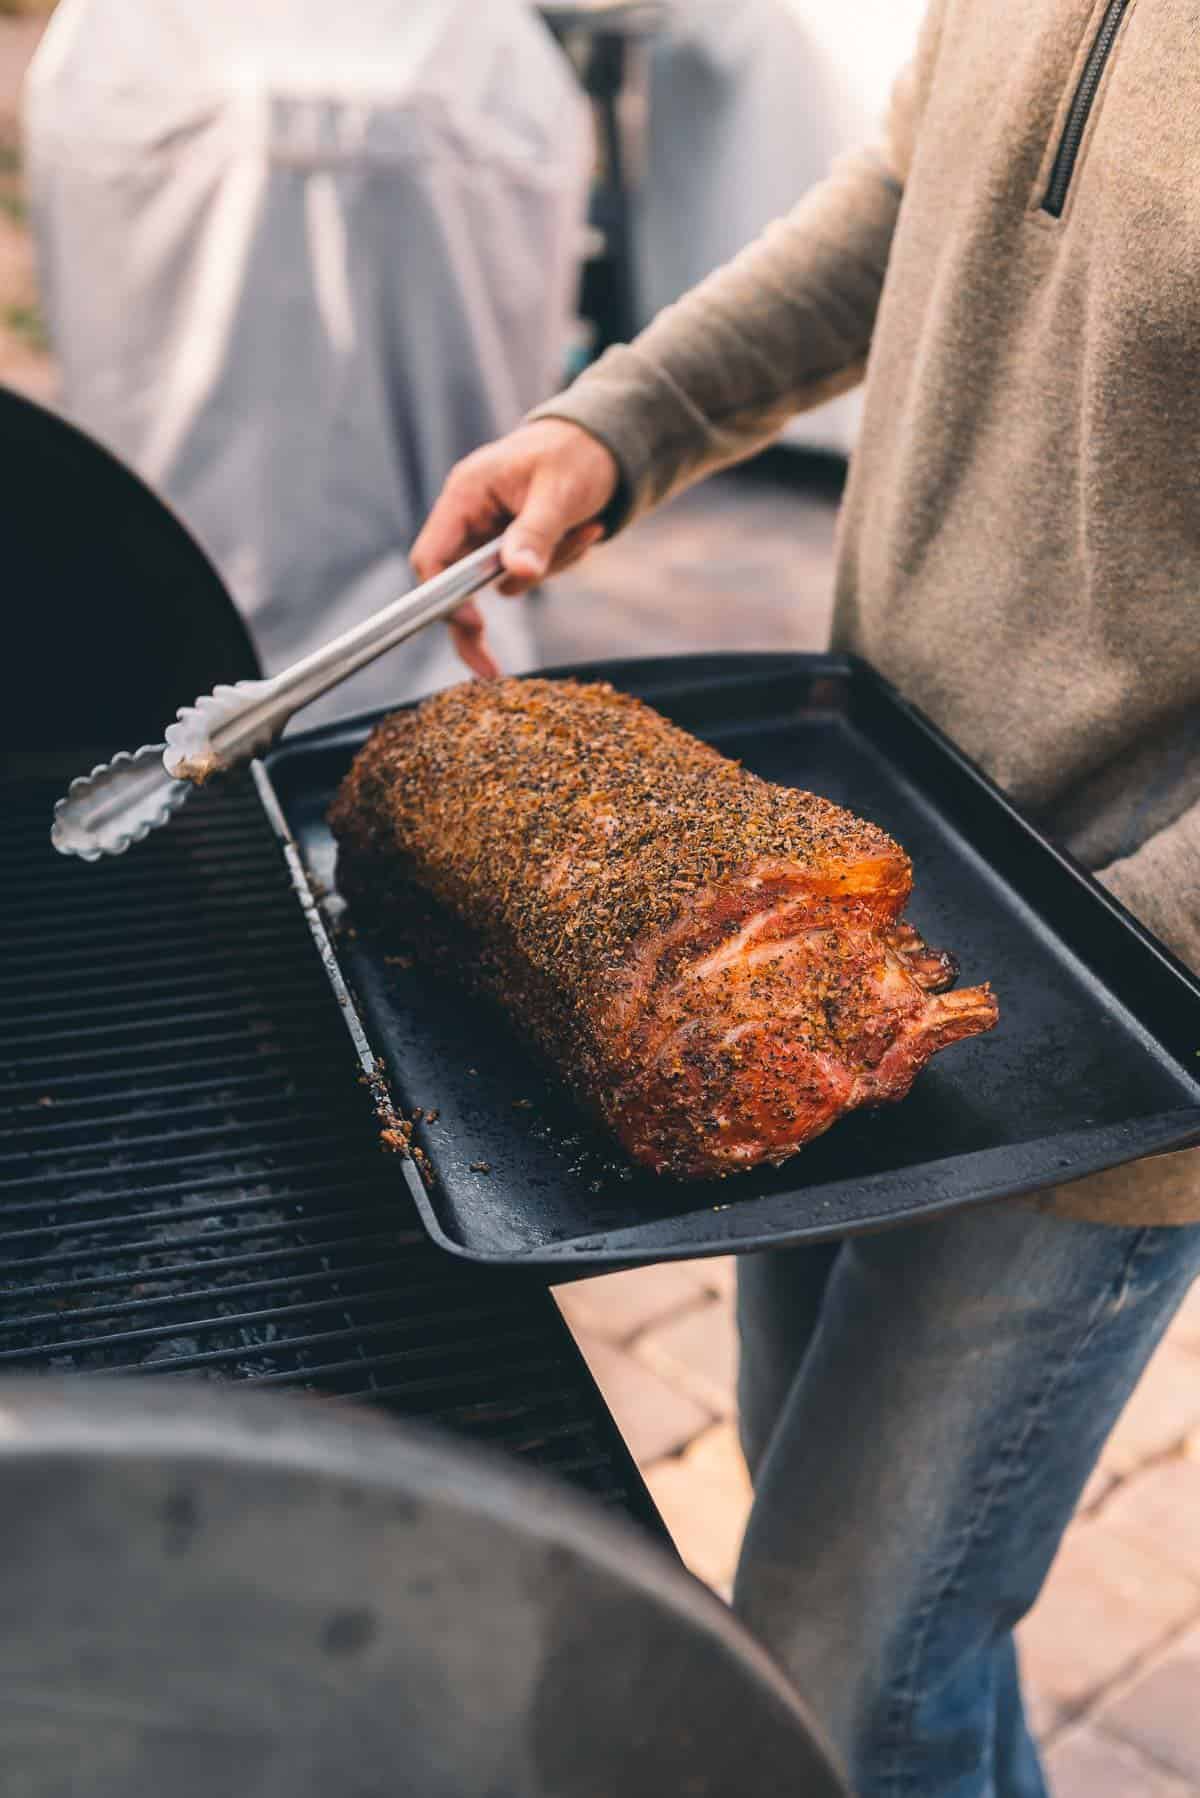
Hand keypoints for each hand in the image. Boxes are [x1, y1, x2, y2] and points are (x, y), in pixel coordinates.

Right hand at [411, 419, 618, 678]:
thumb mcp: (560, 493)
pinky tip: (585, 530)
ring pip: (502, 581)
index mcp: (466, 494)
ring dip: (546, 570)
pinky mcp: (513, 542)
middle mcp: (470, 515)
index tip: (474, 626)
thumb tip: (517, 576)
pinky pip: (528, 573)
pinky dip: (559, 561)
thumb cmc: (577, 453)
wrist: (606, 440)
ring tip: (584, 530)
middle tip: (491, 670)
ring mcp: (490, 530)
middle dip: (481, 619)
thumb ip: (535, 534)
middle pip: (455, 583)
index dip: (443, 597)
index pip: (431, 557)